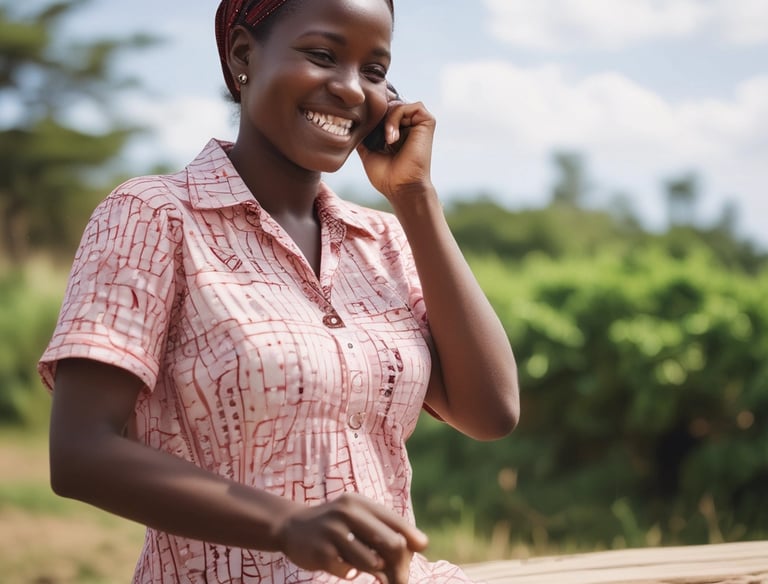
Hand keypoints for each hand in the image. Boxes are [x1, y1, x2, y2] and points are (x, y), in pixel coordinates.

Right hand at [275, 492, 428, 582]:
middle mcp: (347, 513)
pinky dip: (352, 573)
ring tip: (375, 572)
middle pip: (391, 542)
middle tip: (400, 576)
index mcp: (360, 503)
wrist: (291, 527)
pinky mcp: (321, 552)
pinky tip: (346, 567)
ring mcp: (333, 532)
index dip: (413, 537)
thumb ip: (383, 527)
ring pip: (373, 561)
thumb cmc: (335, 524)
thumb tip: (421, 545)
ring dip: (378, 571)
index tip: (422, 548)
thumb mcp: (356, 516)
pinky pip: (350, 572)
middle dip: (400, 564)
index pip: (396, 521)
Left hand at [357, 100, 436, 204]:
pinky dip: (397, 117)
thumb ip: (364, 134)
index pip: (383, 109)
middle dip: (378, 116)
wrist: (400, 188)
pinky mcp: (427, 121)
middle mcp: (409, 125)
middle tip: (376, 137)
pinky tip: (392, 137)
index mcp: (397, 130)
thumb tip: (352, 121)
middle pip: (389, 104)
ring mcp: (419, 123)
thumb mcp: (367, 151)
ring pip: (398, 103)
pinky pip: (412, 106)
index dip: (372, 114)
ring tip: (386, 140)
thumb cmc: (386, 176)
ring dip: (387, 119)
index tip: (364, 128)